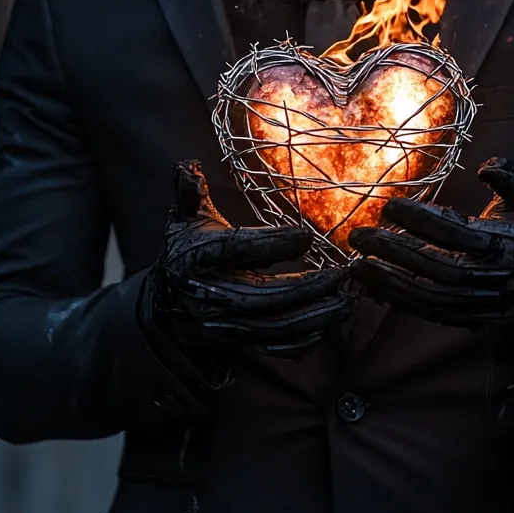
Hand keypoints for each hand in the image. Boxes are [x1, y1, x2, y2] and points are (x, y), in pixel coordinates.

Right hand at [144, 160, 352, 356]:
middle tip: (341, 274)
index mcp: (200, 255)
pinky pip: (271, 348)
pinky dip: (301, 342)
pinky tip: (329, 326)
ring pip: (272, 327)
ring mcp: (225, 323)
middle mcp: (212, 292)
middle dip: (305, 288)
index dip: (272, 243)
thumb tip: (190, 164)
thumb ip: (189, 191)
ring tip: (347, 301)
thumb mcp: (184, 219)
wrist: (166, 306)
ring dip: (313, 317)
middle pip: (260, 296)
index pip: (237, 248)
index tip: (307, 235)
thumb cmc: (187, 252)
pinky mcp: (237, 342)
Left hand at [349, 158, 513, 354]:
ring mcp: (474, 302)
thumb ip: (510, 179)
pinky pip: (426, 311)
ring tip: (356, 264)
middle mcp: (485, 277)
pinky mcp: (464, 318)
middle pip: (434, 266)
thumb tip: (486, 165)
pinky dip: (398, 300)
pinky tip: (372, 285)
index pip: (455, 232)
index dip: (422, 219)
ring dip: (388, 280)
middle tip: (359, 236)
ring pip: (426, 294)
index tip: (389, 205)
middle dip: (394, 251)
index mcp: (500, 244)